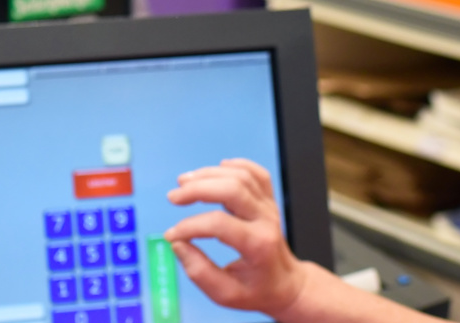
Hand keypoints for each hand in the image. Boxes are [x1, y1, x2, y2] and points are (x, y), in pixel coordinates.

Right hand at [164, 159, 308, 317]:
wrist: (286, 284)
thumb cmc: (256, 290)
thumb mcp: (226, 294)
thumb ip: (199, 272)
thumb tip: (177, 244)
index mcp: (258, 245)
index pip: (219, 224)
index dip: (189, 227)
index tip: (172, 236)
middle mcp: (266, 221)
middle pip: (232, 189)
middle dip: (197, 189)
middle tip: (174, 197)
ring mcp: (270, 207)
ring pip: (241, 176)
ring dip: (209, 174)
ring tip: (184, 181)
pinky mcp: (269, 200)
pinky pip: (257, 173)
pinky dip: (236, 165)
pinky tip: (218, 168)